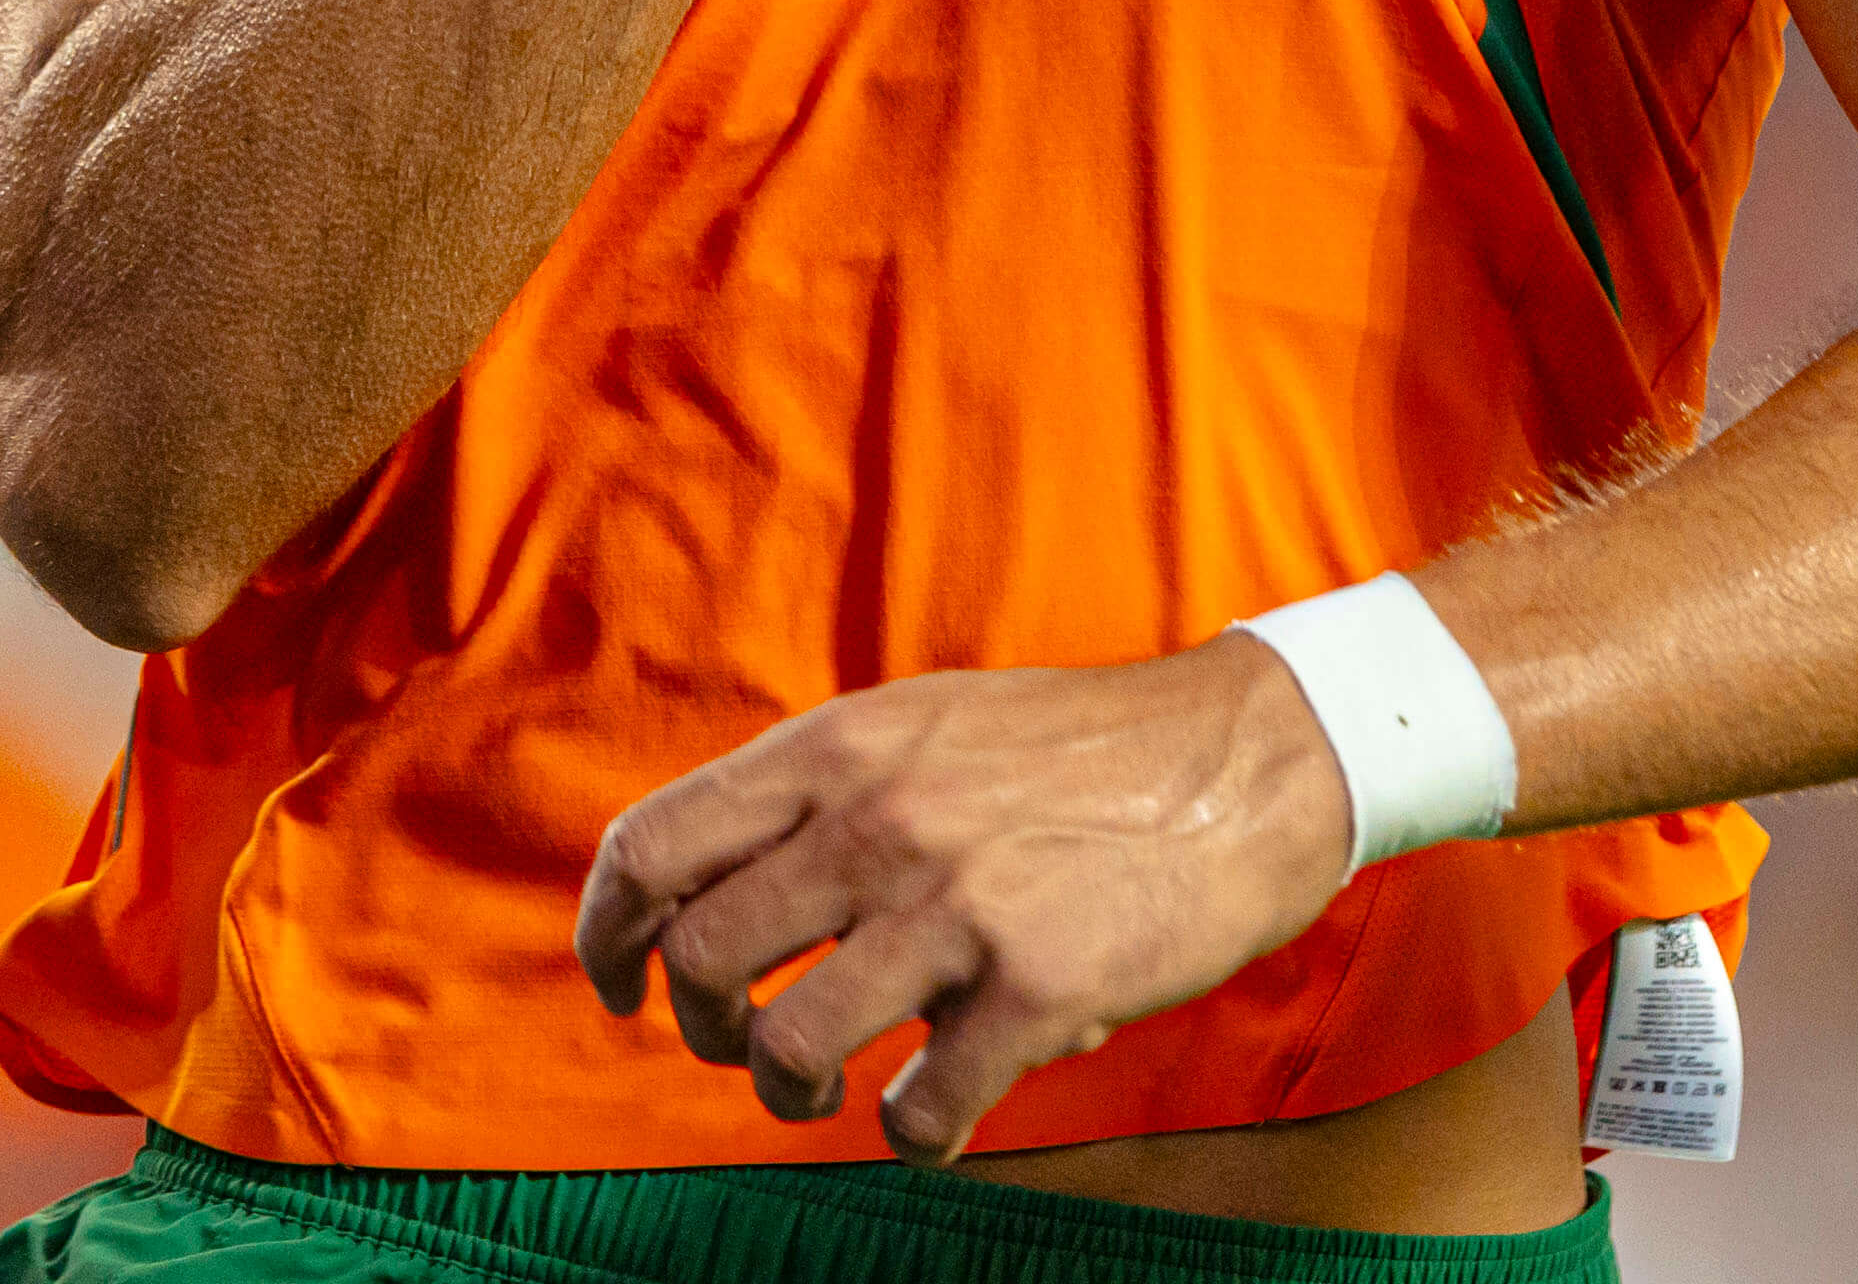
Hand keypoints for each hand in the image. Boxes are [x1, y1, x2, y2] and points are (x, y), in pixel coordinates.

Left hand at [574, 637, 1353, 1163]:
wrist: (1247, 760)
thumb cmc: (1083, 753)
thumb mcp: (929, 725)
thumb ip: (827, 791)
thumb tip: (717, 888)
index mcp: (842, 745)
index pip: (656, 843)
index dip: (610, 931)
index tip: (621, 984)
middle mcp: (879, 817)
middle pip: (702, 960)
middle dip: (704, 1028)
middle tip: (748, 1043)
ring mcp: (953, 903)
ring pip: (787, 1048)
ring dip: (790, 1095)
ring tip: (834, 1088)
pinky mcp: (1033, 988)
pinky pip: (919, 1113)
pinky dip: (917, 1132)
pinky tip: (947, 1103)